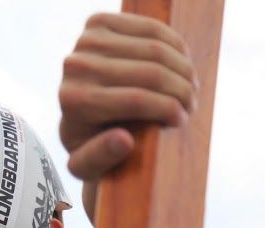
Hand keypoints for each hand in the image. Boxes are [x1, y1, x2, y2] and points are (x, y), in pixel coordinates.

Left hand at [59, 13, 197, 180]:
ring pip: (157, 48)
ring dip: (183, 69)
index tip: (183, 121)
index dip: (169, 109)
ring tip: (189, 89)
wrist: (78, 119)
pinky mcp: (98, 22)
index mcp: (73, 100)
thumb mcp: (87, 167)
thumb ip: (100, 159)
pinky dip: (176, 47)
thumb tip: (123, 141)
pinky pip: (153, 29)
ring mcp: (85, 40)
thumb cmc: (89, 148)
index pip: (136, 99)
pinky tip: (182, 67)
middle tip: (191, 105)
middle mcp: (75, 66)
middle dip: (181, 89)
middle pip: (150, 72)